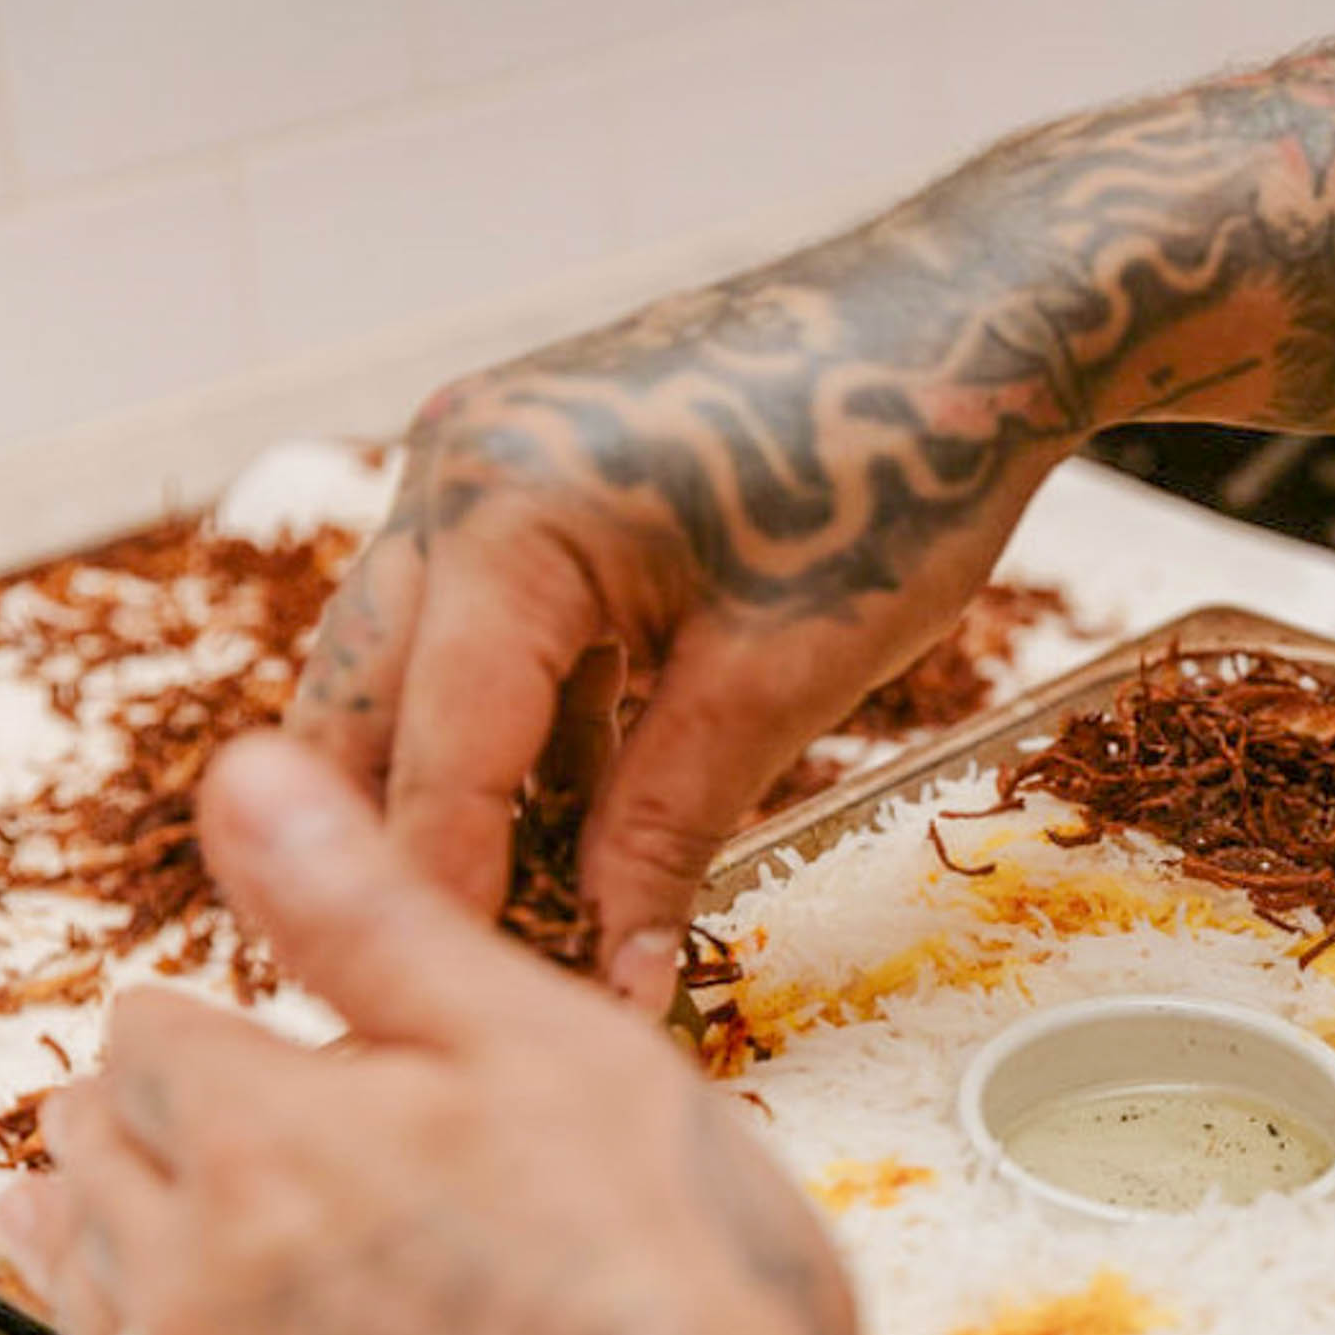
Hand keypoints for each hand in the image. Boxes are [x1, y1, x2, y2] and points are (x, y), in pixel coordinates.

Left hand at [0, 733, 888, 1334]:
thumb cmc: (670, 1314)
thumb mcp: (553, 1051)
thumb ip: (381, 919)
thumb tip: (255, 781)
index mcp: (268, 1140)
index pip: (158, 1039)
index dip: (188, 1015)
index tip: (202, 1018)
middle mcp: (198, 1283)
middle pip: (94, 1170)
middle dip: (110, 1123)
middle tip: (118, 1105)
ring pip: (86, 1307)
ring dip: (76, 1248)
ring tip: (53, 1219)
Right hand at [290, 282, 1076, 1004]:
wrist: (969, 322)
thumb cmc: (892, 476)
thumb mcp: (777, 681)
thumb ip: (663, 830)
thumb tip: (604, 971)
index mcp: (503, 513)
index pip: (436, 749)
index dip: (437, 895)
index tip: (434, 1012)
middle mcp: (455, 471)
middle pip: (365, 701)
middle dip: (392, 843)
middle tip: (419, 985)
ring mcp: (485, 459)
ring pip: (417, 664)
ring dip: (456, 789)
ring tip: (511, 926)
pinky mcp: (535, 472)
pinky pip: (489, 623)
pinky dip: (519, 725)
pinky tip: (574, 825)